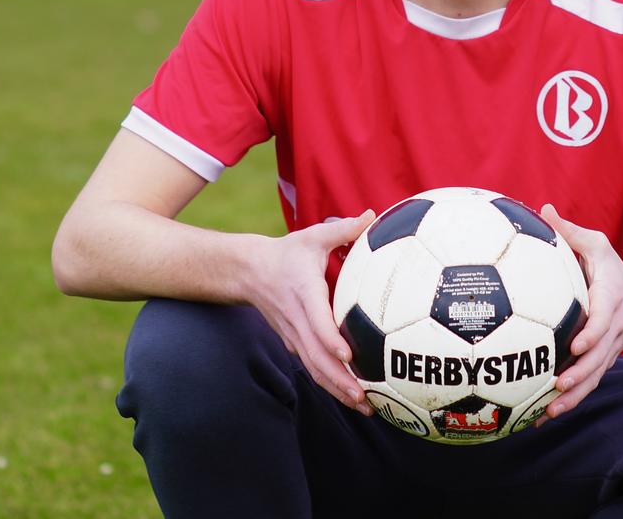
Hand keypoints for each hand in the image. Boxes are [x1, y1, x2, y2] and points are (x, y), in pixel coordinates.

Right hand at [241, 210, 375, 414]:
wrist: (248, 271)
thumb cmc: (287, 253)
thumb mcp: (313, 236)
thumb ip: (343, 229)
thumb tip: (373, 215)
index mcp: (303, 294)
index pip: (316, 322)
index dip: (331, 341)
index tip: (350, 356)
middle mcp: (297, 320)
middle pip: (317, 357)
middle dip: (340, 381)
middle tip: (366, 398)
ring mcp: (293, 335)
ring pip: (314, 368)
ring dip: (338, 390)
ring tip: (365, 407)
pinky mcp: (293, 342)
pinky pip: (312, 366)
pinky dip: (330, 384)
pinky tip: (352, 397)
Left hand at [538, 203, 622, 421]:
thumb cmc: (610, 269)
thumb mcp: (597, 245)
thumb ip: (570, 232)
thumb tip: (543, 208)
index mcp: (610, 299)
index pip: (604, 319)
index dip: (593, 333)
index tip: (578, 344)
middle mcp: (611, 330)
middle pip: (599, 357)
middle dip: (582, 373)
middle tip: (560, 384)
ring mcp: (607, 350)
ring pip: (594, 378)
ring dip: (574, 397)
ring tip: (550, 412)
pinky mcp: (600, 363)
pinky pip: (587, 385)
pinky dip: (569, 401)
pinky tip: (543, 417)